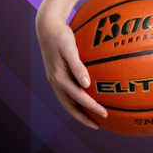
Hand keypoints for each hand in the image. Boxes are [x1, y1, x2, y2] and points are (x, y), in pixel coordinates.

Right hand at [35, 9, 106, 129]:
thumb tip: (87, 84)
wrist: (46, 27)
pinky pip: (67, 93)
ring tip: (92, 117)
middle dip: (83, 118)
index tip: (105, 115)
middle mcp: (55, 82)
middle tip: (98, 125)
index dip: (91, 108)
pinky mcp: (56, 76)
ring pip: (67, 102)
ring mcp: (55, 80)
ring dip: (78, 111)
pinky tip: (86, 96)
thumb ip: (77, 66)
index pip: (78, 99)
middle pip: (70, 106)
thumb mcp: (69, 48)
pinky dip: (75, 100)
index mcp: (59, 78)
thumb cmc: (61, 35)